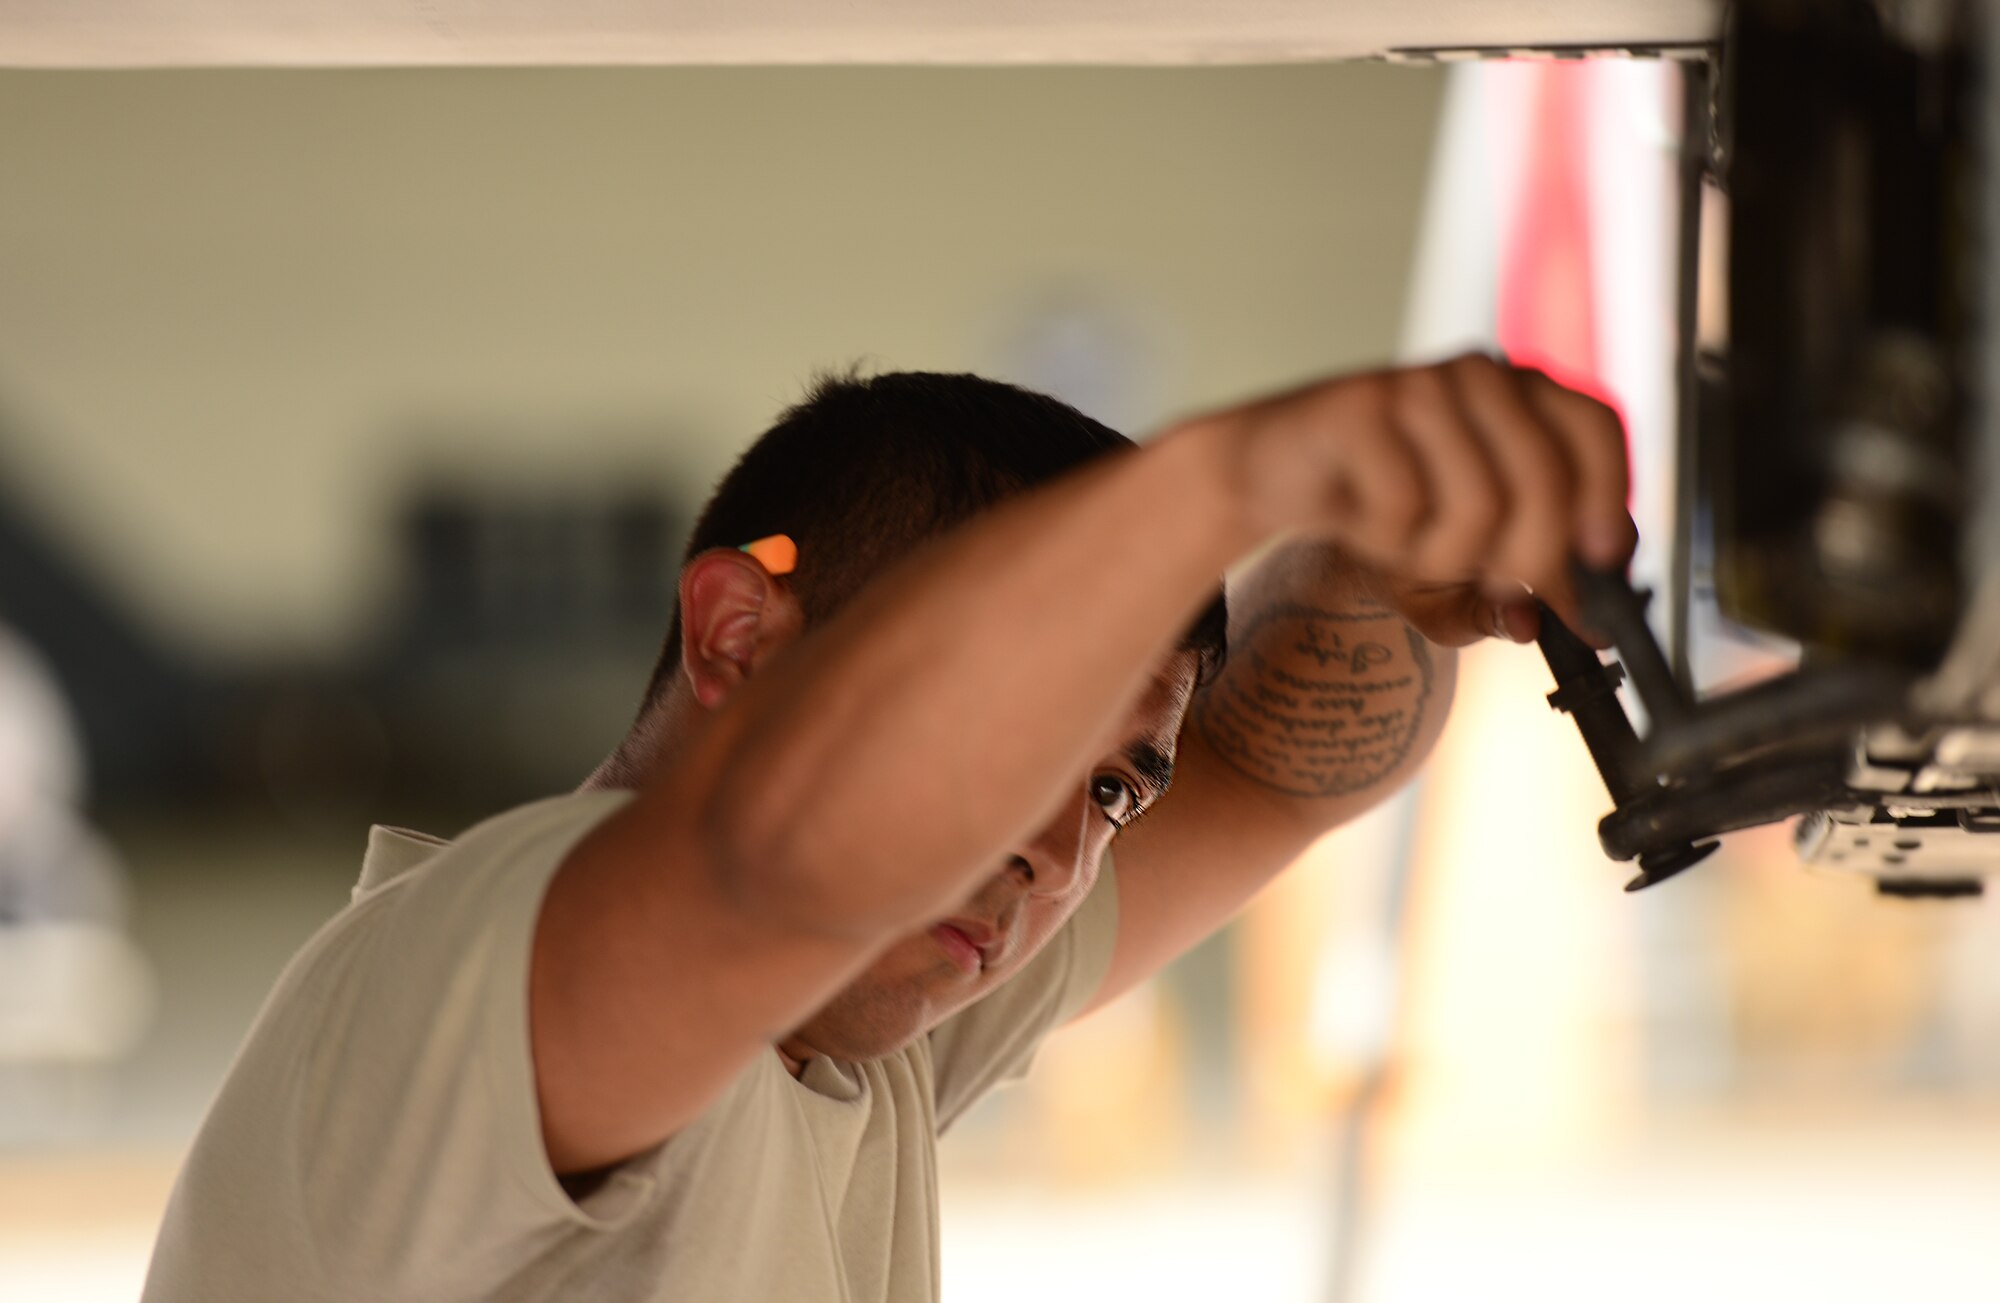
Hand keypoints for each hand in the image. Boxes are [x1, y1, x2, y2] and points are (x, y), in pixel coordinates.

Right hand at [1219, 353, 1637, 644]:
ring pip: (1479, 504)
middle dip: (1531, 561)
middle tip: (1499, 589)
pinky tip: (1363, 524)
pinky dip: (1384, 541)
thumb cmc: (1379, 511)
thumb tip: (1529, 625)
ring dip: (1443, 558)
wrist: (1277, 477)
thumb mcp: (1450, 573)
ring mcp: (1420, 385)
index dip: (1609, 500)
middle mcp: (1480, 378)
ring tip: (1410, 551)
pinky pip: (1403, 505)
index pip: (1596, 430)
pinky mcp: (1360, 405)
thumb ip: (1498, 602)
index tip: (1601, 565)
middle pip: (1546, 481)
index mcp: (1523, 397)